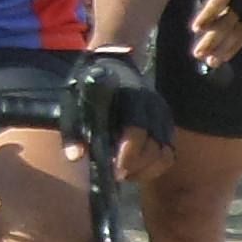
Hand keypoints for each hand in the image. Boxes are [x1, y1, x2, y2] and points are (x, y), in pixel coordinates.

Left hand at [61, 52, 175, 177]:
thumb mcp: (75, 102)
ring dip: (147, 171)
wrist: (112, 67)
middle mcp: (152, 108)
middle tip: (116, 175)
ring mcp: (162, 118)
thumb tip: (74, 157)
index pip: (137, 130)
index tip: (114, 170)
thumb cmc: (90, 88)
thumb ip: (73, 130)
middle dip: (136, 167)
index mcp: (131, 98)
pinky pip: (168, 155)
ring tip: (125, 175)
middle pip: (155, 147)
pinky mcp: (166, 128)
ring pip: (165, 154)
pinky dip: (155, 167)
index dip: (128, 154)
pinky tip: (135, 171)